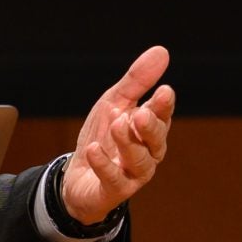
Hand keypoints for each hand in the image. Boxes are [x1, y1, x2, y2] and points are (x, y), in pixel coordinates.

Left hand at [61, 46, 175, 223]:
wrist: (78, 176)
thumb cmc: (102, 135)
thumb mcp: (114, 102)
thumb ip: (136, 81)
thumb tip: (162, 52)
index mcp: (150, 129)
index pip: (162, 116)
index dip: (164, 106)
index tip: (163, 92)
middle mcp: (147, 152)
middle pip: (156, 141)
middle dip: (151, 127)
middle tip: (142, 113)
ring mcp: (133, 174)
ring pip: (139, 161)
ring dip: (128, 143)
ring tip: (116, 125)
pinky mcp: (114, 190)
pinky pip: (113, 179)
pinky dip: (104, 164)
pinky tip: (94, 150)